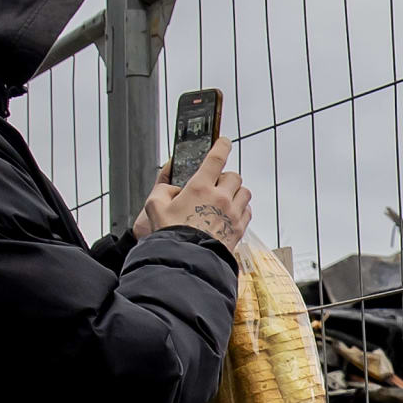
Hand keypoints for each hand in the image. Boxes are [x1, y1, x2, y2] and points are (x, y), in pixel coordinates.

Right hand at [135, 137, 250, 249]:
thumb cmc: (172, 236)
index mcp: (200, 187)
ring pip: (244, 192)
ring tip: (224, 200)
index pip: (216, 158)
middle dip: (225, 178)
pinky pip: (248, 211)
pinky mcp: (240, 228)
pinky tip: (229, 215)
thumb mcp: (155, 207)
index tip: (223, 142)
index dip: (221, 146)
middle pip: (234, 176)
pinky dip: (241, 209)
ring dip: (236, 193)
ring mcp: (233, 213)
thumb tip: (171, 188)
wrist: (188, 260)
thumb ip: (162, 191)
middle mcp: (220, 197)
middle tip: (215, 186)